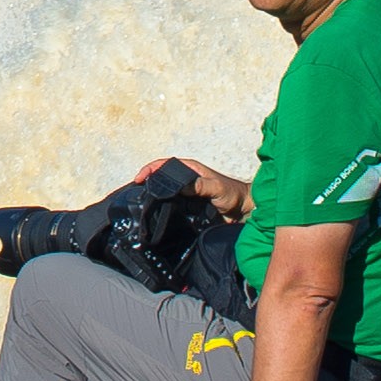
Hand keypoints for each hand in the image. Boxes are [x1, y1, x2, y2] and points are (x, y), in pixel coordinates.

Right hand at [134, 157, 250, 223]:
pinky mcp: (189, 207)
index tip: (139, 178)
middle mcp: (187, 181)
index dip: (150, 169)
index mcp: (191, 170)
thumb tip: (180, 187)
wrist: (243, 211)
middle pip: (162, 178)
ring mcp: (187, 194)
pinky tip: (157, 215)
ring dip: (155, 196)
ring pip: (166, 193)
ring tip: (142, 204)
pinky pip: (173, 206)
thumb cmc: (233, 194)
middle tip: (136, 192)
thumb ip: (200, 185)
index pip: (165, 165)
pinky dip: (164, 208)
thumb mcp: (216, 187)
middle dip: (148, 182)